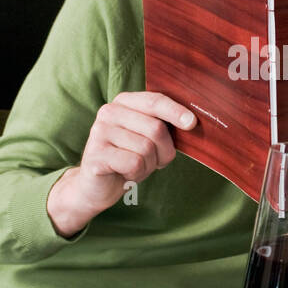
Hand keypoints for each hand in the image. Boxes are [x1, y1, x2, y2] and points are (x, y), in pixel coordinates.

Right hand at [47, 92, 195, 236]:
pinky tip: (125, 173)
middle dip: (164, 151)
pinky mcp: (96, 154)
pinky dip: (136, 174)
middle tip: (155, 162)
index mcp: (123, 102)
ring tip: (135, 167)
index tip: (192, 123)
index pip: (154, 101)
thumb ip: (163, 126)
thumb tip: (191, 121)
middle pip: (155, 128)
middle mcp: (109, 112)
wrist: (96, 187)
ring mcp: (99, 132)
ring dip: (149, 165)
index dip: (175, 111)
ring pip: (146, 148)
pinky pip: (134, 163)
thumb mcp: (148, 139)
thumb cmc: (128, 159)